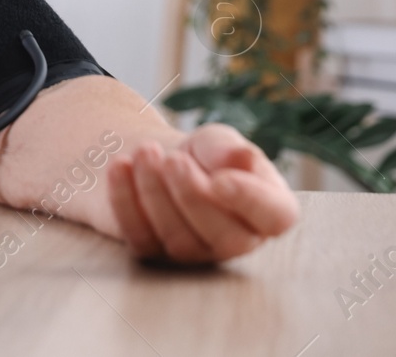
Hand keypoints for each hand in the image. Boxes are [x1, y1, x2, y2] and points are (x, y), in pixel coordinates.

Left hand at [107, 123, 299, 263]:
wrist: (155, 160)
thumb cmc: (198, 154)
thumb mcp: (216, 141)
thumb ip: (228, 149)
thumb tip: (241, 159)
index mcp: (266, 210)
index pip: (276, 218)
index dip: (251, 202)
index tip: (220, 179)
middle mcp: (235, 240)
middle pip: (224, 237)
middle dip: (192, 195)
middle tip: (172, 158)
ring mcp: (194, 253)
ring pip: (179, 240)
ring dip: (156, 192)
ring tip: (145, 151)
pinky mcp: (154, 252)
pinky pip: (139, 237)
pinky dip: (125, 200)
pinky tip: (119, 166)